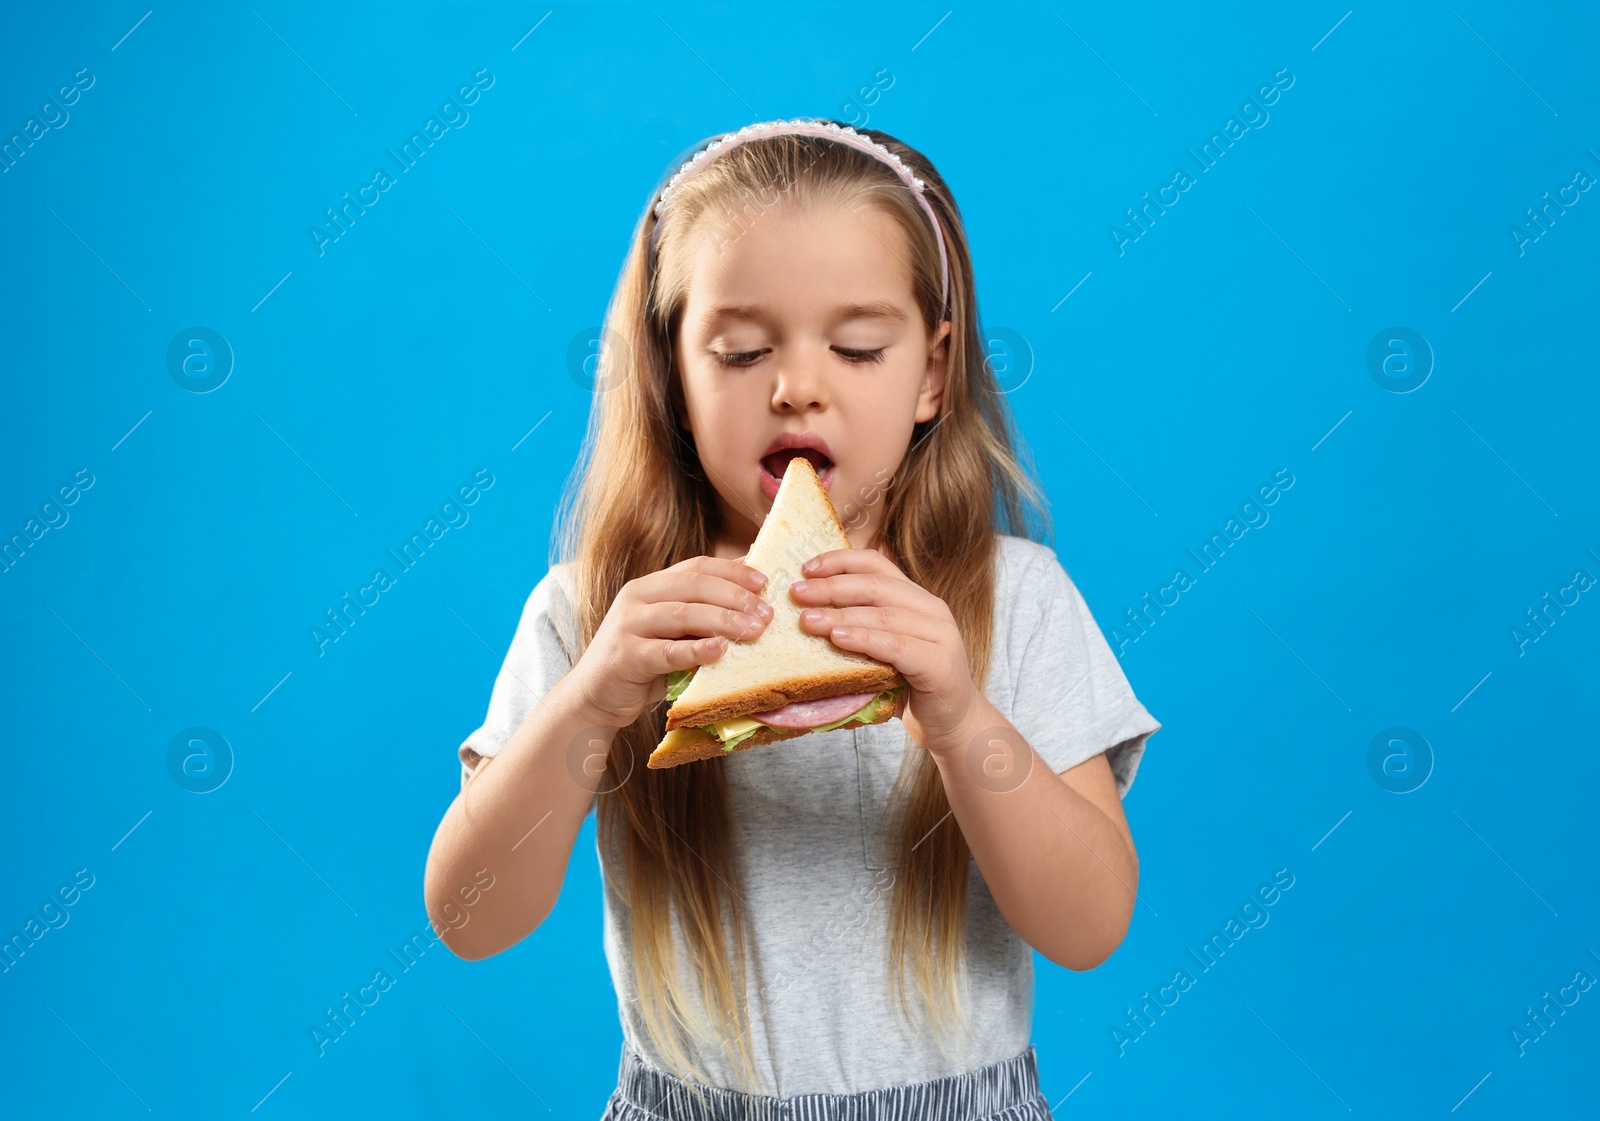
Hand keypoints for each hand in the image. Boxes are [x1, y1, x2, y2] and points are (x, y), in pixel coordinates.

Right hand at [570, 555, 772, 728]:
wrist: (595, 697)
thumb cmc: (642, 663)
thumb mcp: (671, 632)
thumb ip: (699, 613)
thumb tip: (749, 595)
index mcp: (650, 586)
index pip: (696, 567)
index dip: (733, 571)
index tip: (765, 582)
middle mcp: (636, 597)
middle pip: (694, 586)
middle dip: (736, 596)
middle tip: (767, 613)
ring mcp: (628, 625)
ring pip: (683, 614)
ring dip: (723, 620)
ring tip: (754, 630)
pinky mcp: (625, 656)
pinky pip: (667, 651)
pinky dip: (696, 650)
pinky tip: (721, 651)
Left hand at [788, 548, 980, 754]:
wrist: (953, 725)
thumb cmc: (910, 688)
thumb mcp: (882, 651)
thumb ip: (860, 629)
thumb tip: (807, 616)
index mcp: (916, 598)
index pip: (877, 564)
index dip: (840, 561)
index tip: (807, 568)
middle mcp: (932, 609)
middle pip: (876, 586)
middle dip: (832, 587)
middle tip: (797, 593)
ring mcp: (940, 634)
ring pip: (884, 615)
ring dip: (841, 615)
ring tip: (808, 620)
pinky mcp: (940, 663)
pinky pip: (896, 646)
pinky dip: (864, 640)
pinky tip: (838, 639)